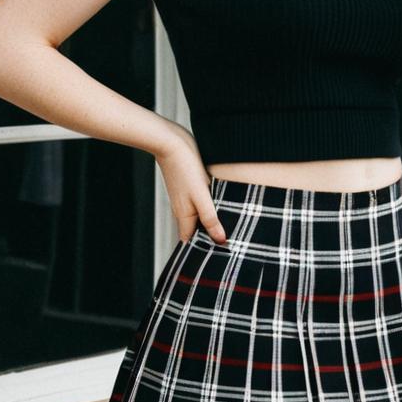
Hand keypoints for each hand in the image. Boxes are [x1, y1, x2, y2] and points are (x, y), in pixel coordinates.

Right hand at [152, 124, 226, 245]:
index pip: (191, 242)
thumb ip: (210, 217)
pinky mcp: (189, 185)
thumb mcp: (201, 195)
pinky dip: (210, 207)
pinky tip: (222, 204)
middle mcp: (183, 209)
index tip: (219, 259)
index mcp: (185, 215)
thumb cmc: (185, 168)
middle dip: (209, 238)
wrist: (171, 141)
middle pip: (196, 230)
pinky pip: (200, 202)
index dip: (203, 251)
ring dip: (211, 222)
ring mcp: (185, 197)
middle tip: (230, 246)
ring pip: (199, 216)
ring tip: (230, 227)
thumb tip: (220, 240)